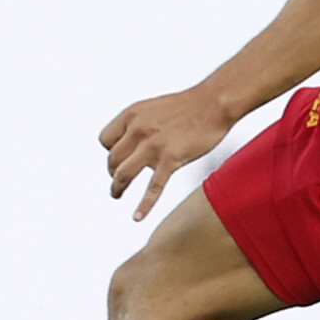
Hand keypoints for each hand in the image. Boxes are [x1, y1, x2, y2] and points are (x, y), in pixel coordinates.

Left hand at [100, 86, 235, 219]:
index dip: (111, 151)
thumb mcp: (153, 108)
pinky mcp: (171, 159)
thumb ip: (138, 123)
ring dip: (117, 187)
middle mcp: (138, 129)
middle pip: (112, 159)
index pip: (105, 140)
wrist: (213, 103)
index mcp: (132, 115)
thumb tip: (129, 139)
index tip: (120, 158)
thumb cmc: (188, 106)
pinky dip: (144, 205)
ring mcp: (153, 146)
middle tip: (119, 179)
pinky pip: (153, 188)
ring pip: (123, 174)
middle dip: (113, 172)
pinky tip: (137, 217)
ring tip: (116, 195)